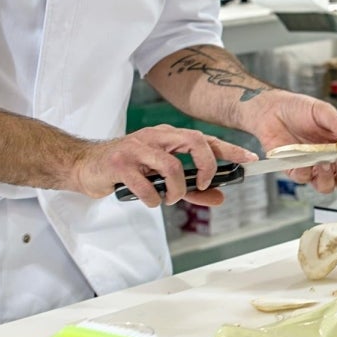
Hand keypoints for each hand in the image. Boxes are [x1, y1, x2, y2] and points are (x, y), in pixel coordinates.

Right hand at [74, 124, 257, 206]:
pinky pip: (146, 184)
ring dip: (177, 190)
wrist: (85, 165)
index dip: (230, 149)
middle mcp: (156, 137)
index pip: (206, 139)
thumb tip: (220, 197)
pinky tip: (150, 200)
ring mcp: (137, 148)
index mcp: (169, 137)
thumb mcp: (163, 178)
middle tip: (203, 184)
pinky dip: (153, 199)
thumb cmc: (128, 170)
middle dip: (207, 166)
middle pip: (194, 141)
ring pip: (172, 166)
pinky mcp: (120, 163)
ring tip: (170, 198)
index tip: (250, 159)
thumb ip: (193, 188)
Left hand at [247, 90, 336, 193]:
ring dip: (328, 178)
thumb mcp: (321, 111)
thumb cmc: (299, 109)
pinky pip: (303, 179)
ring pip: (327, 187)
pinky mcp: (295, 170)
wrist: (272, 109)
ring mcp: (313, 167)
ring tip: (323, 162)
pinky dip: (305, 171)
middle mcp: (330, 161)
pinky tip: (304, 160)